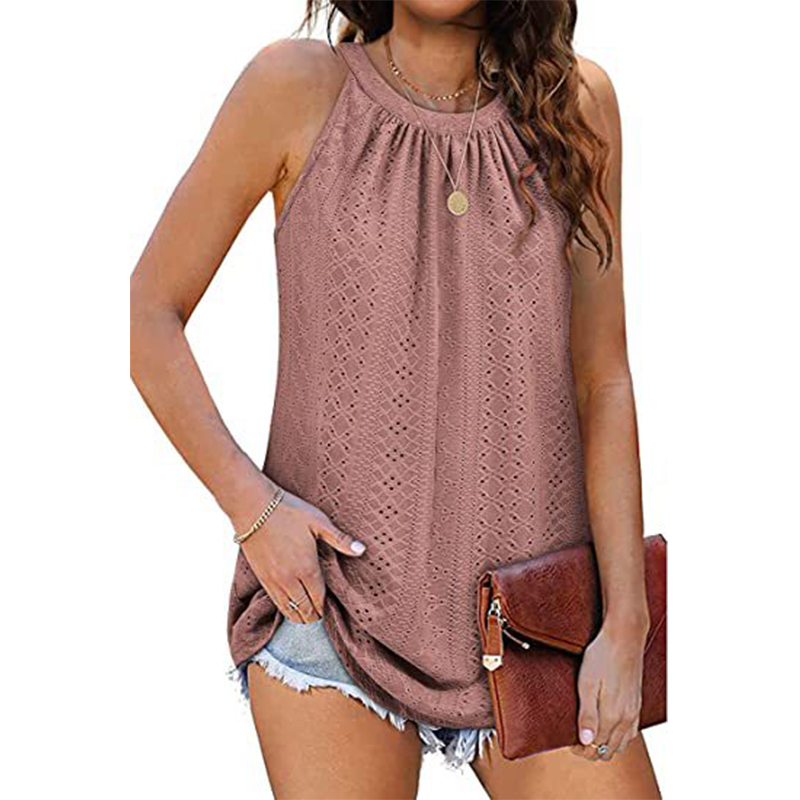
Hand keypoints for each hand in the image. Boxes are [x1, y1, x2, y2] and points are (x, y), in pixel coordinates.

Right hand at [238, 486, 365, 622]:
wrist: (253, 507)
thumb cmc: (288, 511)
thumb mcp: (319, 522)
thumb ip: (340, 540)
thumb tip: (362, 550)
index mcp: (307, 568)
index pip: (320, 600)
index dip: (326, 607)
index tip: (332, 606)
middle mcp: (290, 580)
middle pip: (305, 611)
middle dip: (316, 614)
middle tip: (322, 610)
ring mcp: (273, 581)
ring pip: (290, 611)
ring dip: (301, 615)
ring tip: (309, 612)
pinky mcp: (261, 578)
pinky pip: (275, 603)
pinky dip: (286, 609)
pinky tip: (291, 605)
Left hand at [570, 615, 649, 761]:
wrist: (623, 637)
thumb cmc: (602, 657)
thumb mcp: (586, 684)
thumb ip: (587, 715)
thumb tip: (586, 742)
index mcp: (613, 715)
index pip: (597, 747)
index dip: (581, 750)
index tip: (569, 743)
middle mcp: (627, 717)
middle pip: (609, 749)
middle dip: (592, 750)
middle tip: (576, 741)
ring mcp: (634, 711)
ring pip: (621, 743)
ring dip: (606, 746)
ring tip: (590, 737)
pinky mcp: (637, 703)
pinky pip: (631, 732)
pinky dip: (619, 738)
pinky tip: (610, 730)